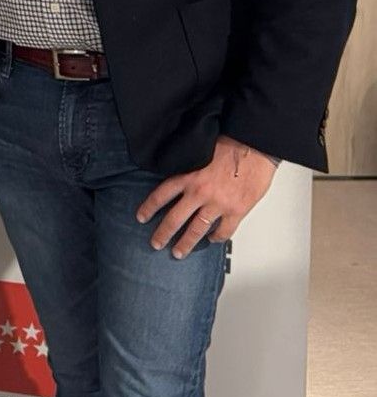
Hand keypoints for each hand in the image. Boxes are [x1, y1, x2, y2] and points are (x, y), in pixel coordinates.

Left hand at [137, 134, 278, 258]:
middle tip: (155, 243)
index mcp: (188, 176)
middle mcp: (199, 192)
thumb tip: (180, 181)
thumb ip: (189, 170)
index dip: (148, 208)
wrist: (256, 146)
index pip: (161, 195)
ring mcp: (218, 204)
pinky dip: (217, 238)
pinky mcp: (236, 211)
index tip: (141, 218)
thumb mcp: (199, 154)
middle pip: (174, 219)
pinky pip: (224, 231)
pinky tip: (212, 240)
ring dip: (186, 243)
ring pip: (196, 230)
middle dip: (163, 234)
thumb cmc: (230, 144)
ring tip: (178, 252)